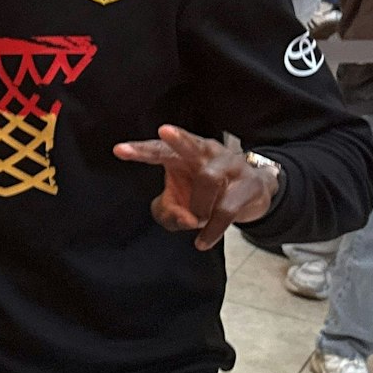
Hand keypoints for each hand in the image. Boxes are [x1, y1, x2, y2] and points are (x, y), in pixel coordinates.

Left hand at [113, 125, 276, 249]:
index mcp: (182, 154)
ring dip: (198, 205)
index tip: (118, 150)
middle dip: (176, 138)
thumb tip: (185, 219)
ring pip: (209, 178)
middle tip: (163, 130)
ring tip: (196, 220)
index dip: (140, 150)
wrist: (254, 192)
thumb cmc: (206, 195)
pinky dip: (212, 229)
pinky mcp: (249, 184)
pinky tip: (201, 242)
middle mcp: (205, 152)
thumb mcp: (180, 207)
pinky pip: (227, 208)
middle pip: (189, 143)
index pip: (159, 150)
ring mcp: (230, 165)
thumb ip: (169, 214)